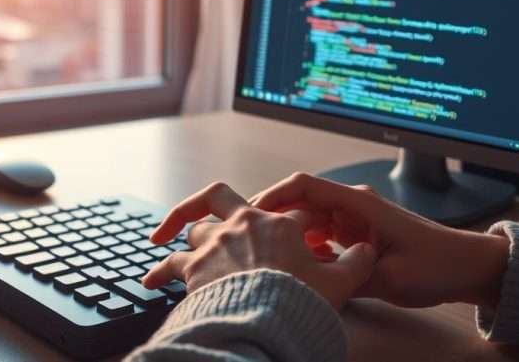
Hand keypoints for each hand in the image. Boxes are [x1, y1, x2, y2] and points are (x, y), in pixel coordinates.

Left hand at [143, 182, 377, 309]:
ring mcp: (214, 245)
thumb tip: (368, 251)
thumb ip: (356, 262)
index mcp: (278, 224)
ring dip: (191, 239)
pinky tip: (150, 281)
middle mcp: (242, 225)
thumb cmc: (298, 302)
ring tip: (184, 253)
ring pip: (196, 229)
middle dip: (208, 200)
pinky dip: (158, 271)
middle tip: (204, 209)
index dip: (298, 223)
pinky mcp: (191, 268)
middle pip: (219, 195)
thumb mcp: (339, 282)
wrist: (264, 323)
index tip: (304, 239)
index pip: (287, 211)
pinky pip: (168, 264)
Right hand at [250, 173, 509, 308]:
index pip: (304, 185)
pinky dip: (305, 248)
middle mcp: (353, 206)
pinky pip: (321, 236)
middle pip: (299, 202)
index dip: (273, 195)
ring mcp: (354, 220)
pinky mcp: (357, 236)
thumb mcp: (389, 277)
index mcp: (359, 203)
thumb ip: (345, 278)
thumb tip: (308, 282)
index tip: (251, 212)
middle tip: (248, 240)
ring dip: (287, 236)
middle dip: (272, 219)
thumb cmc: (437, 264)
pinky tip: (297, 266)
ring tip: (266, 255)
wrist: (468, 267)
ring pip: (307, 221)